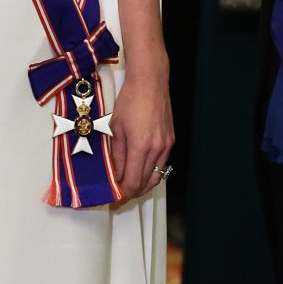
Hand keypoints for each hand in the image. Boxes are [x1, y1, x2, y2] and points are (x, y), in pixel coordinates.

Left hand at [109, 68, 173, 199]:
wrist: (150, 81)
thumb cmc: (130, 100)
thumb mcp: (115, 128)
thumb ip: (116, 155)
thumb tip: (114, 175)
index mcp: (141, 146)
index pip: (133, 182)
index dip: (122, 195)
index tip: (112, 201)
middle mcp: (157, 149)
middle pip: (145, 183)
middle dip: (131, 194)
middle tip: (118, 198)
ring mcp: (166, 145)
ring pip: (155, 177)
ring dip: (141, 186)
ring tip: (128, 189)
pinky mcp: (170, 140)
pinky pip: (161, 165)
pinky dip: (150, 173)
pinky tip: (139, 172)